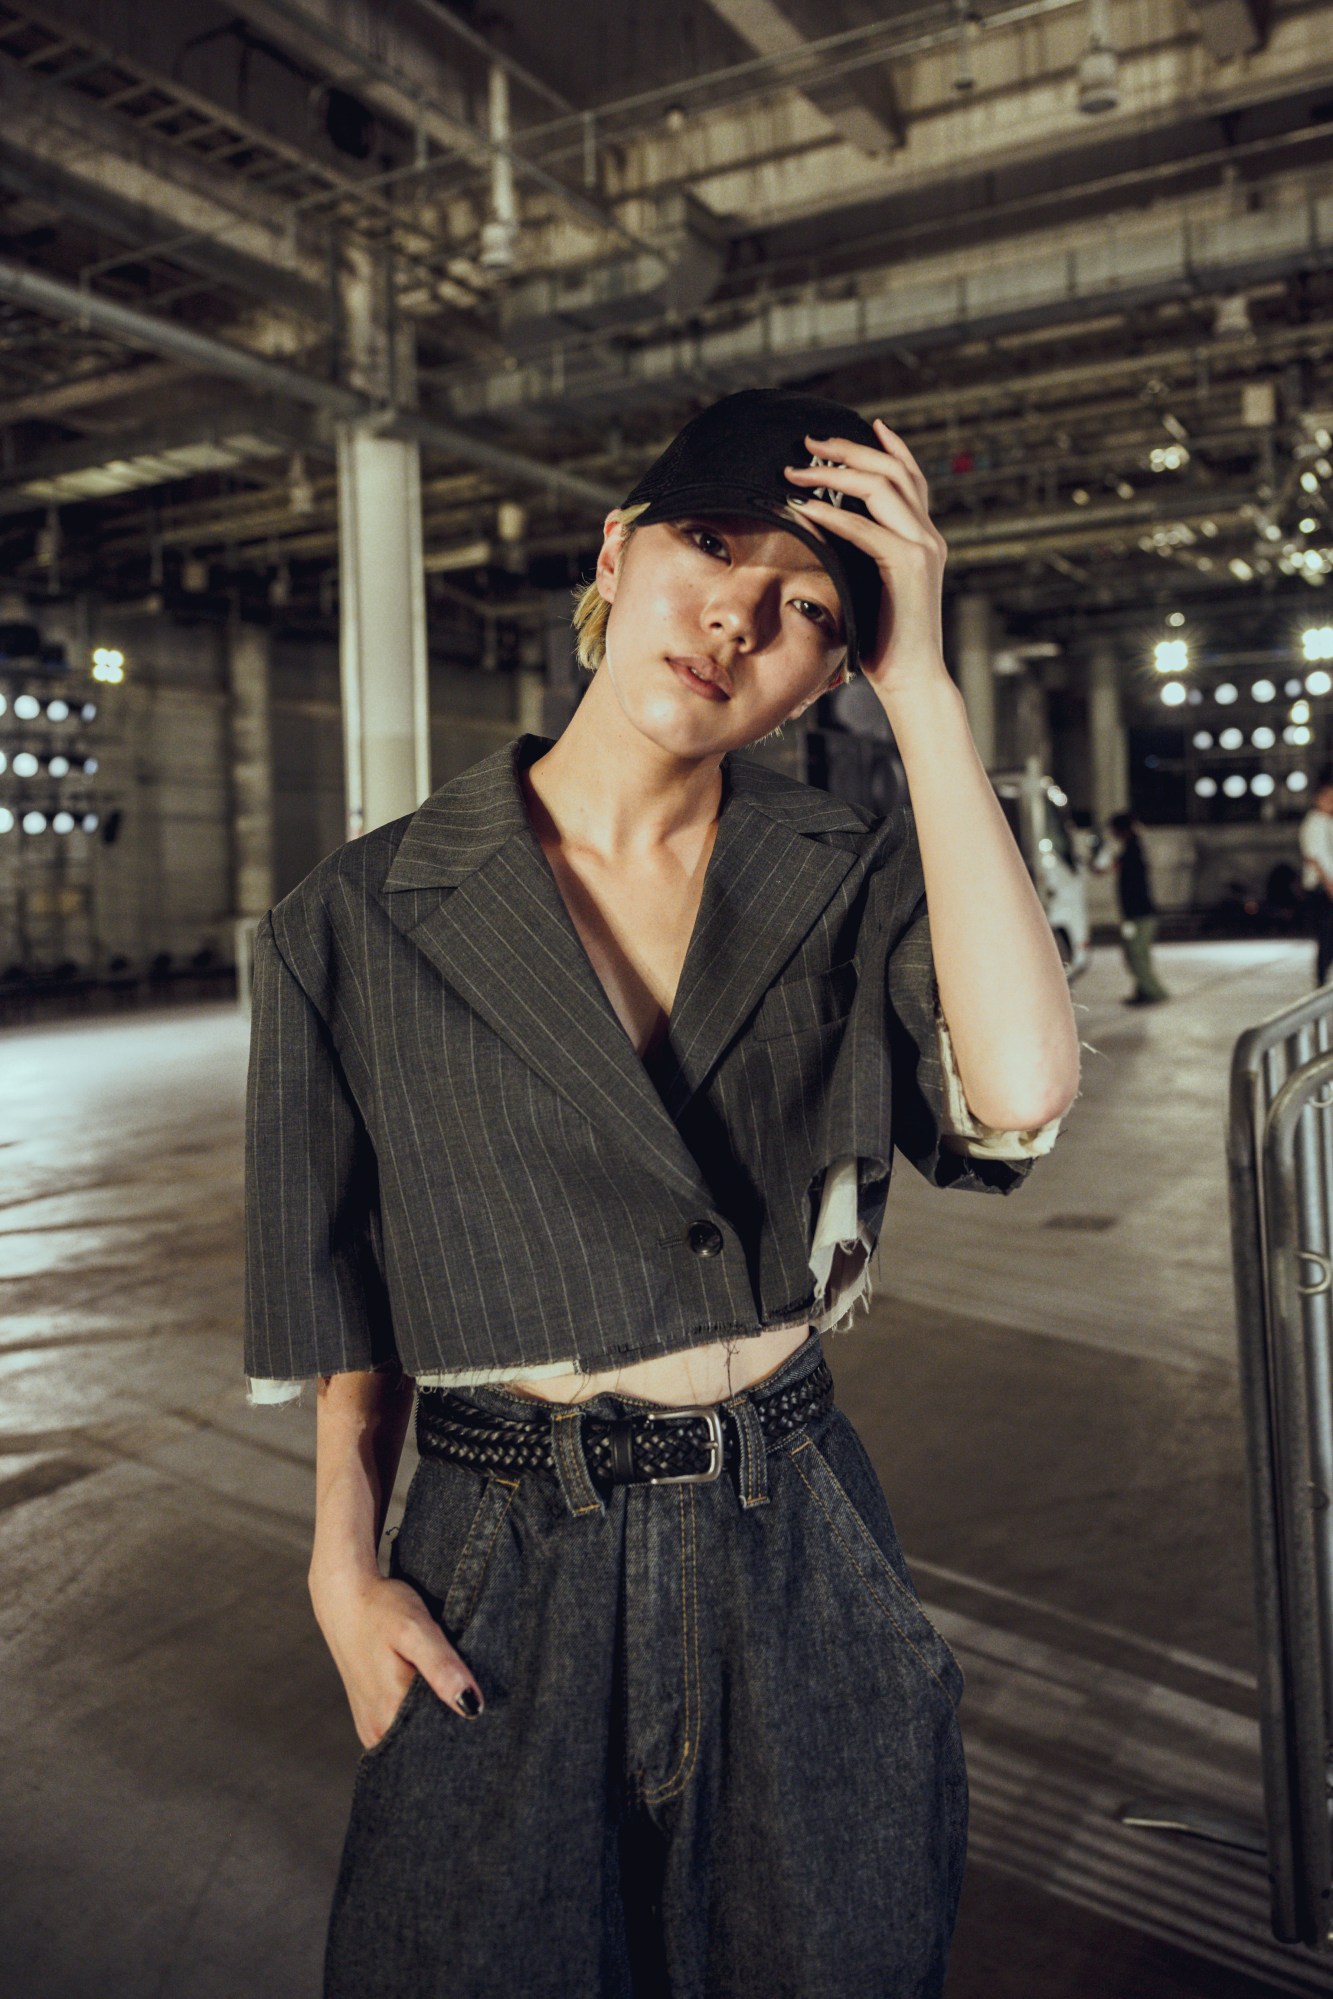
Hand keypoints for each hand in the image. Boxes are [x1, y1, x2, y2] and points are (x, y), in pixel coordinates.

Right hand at [310, 1565, 483, 1744]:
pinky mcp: (369, 1721)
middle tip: (467, 1689)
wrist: (344, 1597)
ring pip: (416, 1739)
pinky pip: (402, 1732)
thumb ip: (442, 1668)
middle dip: (453, 1725)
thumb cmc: (382, 1608)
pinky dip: (420, 1717)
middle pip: (429, 1743)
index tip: (482, 1703)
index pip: (443, 1741)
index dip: (468, 1726)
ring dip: (436, 1720)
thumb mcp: (416, 1629)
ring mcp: (371, 1729)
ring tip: (449, 1688)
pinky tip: (430, 1693)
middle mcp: (377, 1732)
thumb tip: (473, 1707)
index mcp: (390, 1714)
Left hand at [784, 417, 948, 706]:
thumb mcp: (873, 589)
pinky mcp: (907, 566)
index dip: (888, 446)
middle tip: (809, 443)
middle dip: (849, 449)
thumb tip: (825, 540)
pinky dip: (831, 514)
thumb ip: (862, 559)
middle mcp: (928, 535)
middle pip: (893, 470)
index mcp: (924, 538)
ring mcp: (922, 547)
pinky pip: (864, 528)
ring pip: (882, 486)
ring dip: (835, 472)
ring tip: (797, 469)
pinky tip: (803, 509)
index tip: (862, 425)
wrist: (913, 680)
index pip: (910, 477)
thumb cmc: (885, 643)